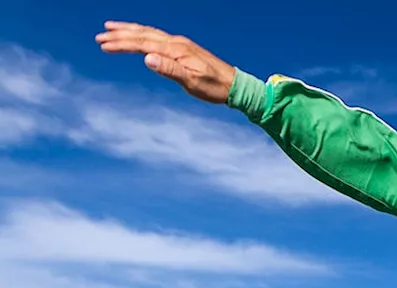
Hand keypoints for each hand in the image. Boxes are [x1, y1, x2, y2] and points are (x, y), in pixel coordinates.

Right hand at [95, 21, 234, 103]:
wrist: (235, 85)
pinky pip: (158, 37)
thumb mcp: (192, 82)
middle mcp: (177, 42)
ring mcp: (180, 44)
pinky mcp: (184, 49)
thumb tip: (146, 58)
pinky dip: (143, 34)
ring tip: (111, 29)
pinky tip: (138, 37)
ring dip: (130, 31)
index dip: (122, 43)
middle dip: (121, 35)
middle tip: (100, 36)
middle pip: (143, 34)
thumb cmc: (214, 87)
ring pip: (150, 33)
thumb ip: (169, 69)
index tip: (104, 45)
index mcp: (176, 49)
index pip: (143, 43)